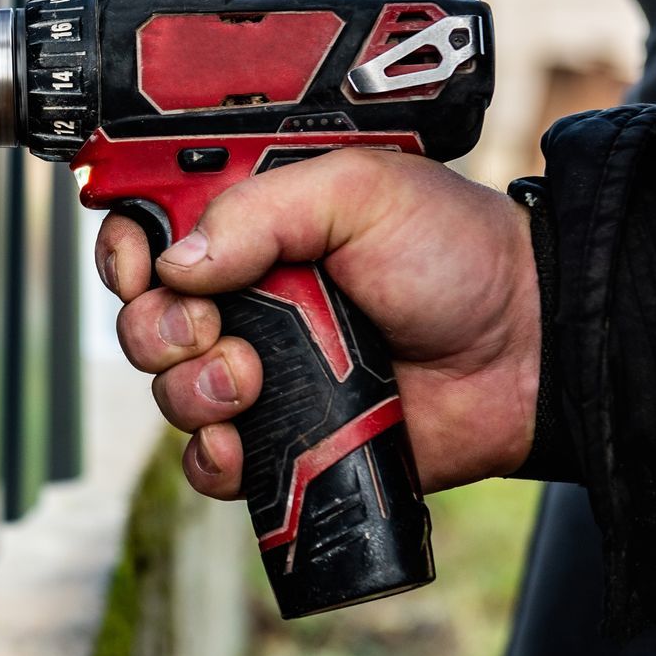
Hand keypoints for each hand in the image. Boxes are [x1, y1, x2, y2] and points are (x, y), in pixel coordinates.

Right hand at [96, 149, 541, 499]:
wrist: (530, 350)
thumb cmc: (457, 253)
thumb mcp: (360, 191)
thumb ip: (261, 211)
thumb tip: (177, 263)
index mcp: (249, 226)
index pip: (147, 232)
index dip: (125, 252)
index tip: (140, 266)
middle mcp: (243, 298)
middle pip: (141, 318)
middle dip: (156, 328)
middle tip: (209, 327)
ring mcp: (261, 371)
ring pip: (169, 392)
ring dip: (189, 390)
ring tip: (251, 381)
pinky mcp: (285, 440)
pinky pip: (210, 463)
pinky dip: (210, 459)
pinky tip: (238, 445)